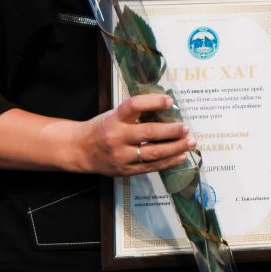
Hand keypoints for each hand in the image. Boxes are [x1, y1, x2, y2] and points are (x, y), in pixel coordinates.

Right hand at [73, 93, 194, 176]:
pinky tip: (181, 156)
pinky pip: (151, 167)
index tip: (170, 101)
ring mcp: (121, 156)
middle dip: (172, 131)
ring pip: (154, 153)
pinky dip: (169, 162)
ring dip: (176, 148)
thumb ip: (135, 113)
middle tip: (186, 128)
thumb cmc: (102, 128)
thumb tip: (167, 109)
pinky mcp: (126, 170)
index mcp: (114, 119)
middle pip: (149, 133)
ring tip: (190, 142)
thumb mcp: (113, 115)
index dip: (153, 102)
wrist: (80, 150)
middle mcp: (117, 137)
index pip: (134, 106)